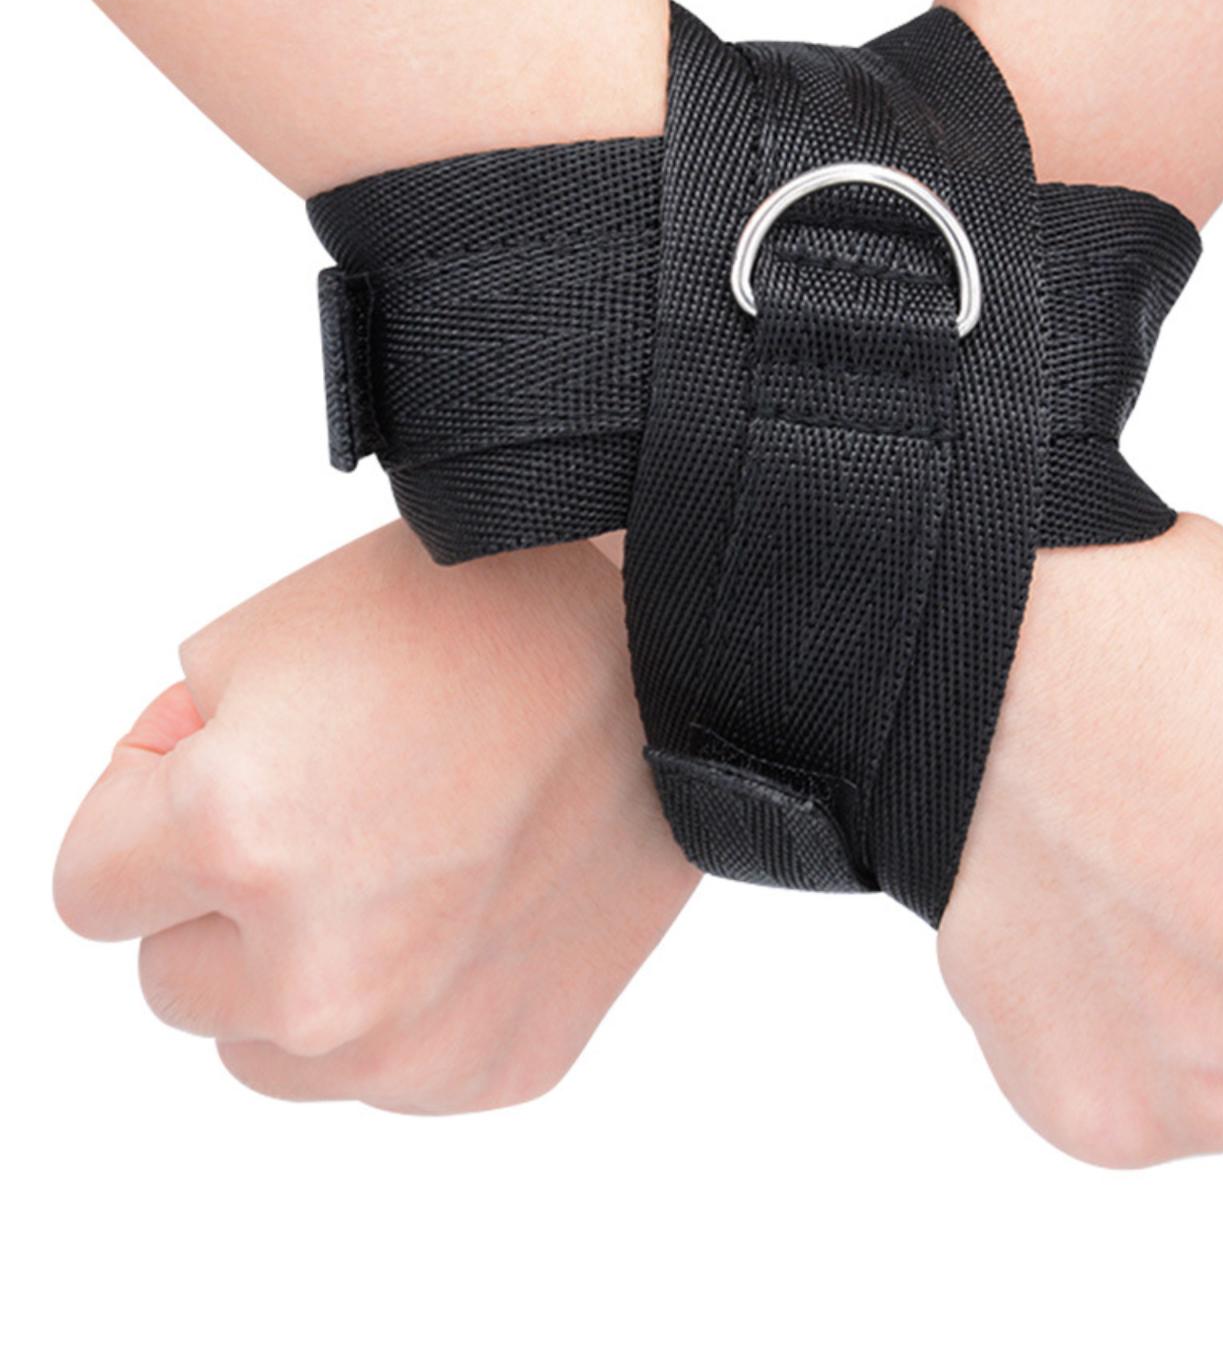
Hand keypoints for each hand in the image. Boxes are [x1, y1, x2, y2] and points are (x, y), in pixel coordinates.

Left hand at [53, 523, 696, 1112]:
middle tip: (332, 809)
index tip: (218, 773)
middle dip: (222, 901)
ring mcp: (414, 1041)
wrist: (663, 664)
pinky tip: (470, 906)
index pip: (90, 888)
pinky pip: (390, 1065)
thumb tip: (159, 840)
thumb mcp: (267, 635)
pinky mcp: (495, 1068)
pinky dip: (408, 1002)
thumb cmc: (482, 622)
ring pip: (271, 1049)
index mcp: (238, 841)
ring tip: (402, 863)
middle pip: (174, 981)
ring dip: (300, 973)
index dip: (144, 814)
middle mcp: (317, 977)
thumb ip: (167, 756)